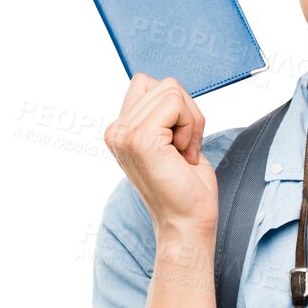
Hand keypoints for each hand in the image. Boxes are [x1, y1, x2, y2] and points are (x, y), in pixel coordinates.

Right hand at [103, 74, 217, 233]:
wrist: (187, 224)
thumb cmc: (186, 189)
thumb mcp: (171, 140)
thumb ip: (162, 113)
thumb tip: (168, 87)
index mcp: (120, 131)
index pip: (147, 83)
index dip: (176, 108)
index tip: (179, 143)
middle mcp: (116, 131)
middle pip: (162, 84)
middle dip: (187, 114)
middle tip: (183, 150)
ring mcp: (125, 134)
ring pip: (171, 90)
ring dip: (190, 121)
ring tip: (182, 153)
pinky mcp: (140, 139)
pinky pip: (175, 103)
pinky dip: (191, 126)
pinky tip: (183, 155)